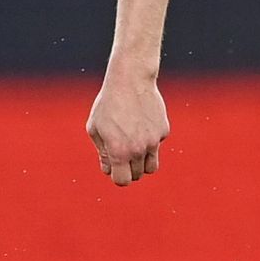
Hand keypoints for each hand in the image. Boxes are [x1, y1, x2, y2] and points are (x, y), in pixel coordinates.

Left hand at [87, 70, 168, 186]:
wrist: (131, 80)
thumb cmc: (108, 103)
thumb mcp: (95, 128)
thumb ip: (102, 152)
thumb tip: (108, 170)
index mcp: (119, 151)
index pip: (122, 180)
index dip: (117, 177)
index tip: (115, 168)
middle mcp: (138, 149)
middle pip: (137, 175)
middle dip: (129, 169)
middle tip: (122, 154)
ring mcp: (154, 140)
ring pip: (151, 166)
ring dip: (142, 162)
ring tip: (133, 148)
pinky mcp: (163, 130)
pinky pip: (157, 144)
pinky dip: (150, 140)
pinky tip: (141, 123)